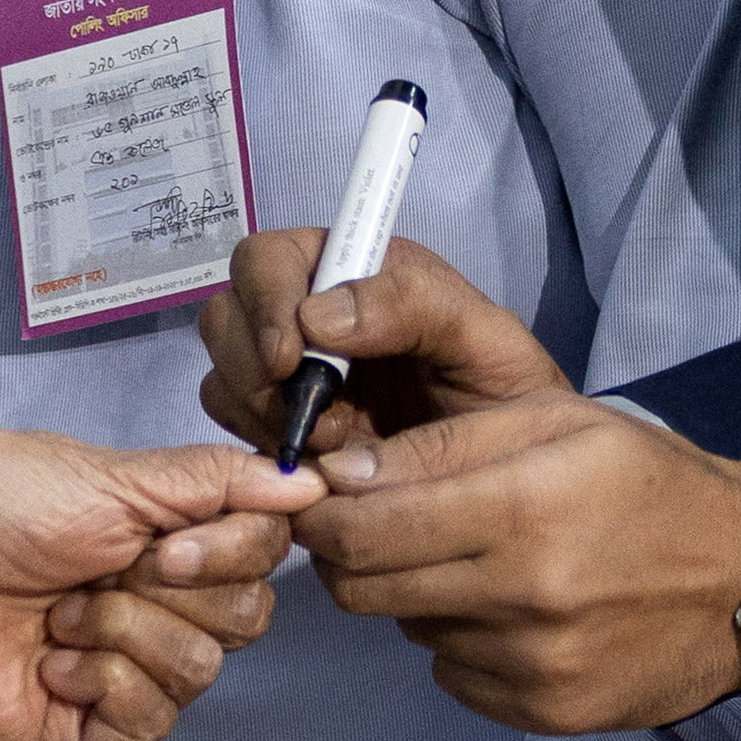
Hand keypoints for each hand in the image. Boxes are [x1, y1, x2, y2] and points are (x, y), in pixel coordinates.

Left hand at [0, 428, 314, 740]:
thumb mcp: (107, 474)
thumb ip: (211, 481)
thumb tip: (305, 483)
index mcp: (158, 536)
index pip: (260, 555)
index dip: (229, 551)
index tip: (166, 541)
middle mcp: (148, 603)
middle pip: (246, 617)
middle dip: (177, 591)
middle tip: (107, 570)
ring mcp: (116, 669)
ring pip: (202, 672)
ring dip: (127, 632)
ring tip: (57, 614)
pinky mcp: (80, 730)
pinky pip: (149, 725)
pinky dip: (105, 685)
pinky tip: (51, 664)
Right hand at [196, 231, 572, 459]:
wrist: (517, 481)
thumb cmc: (507, 396)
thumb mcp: (484, 338)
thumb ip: (414, 303)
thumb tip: (317, 316)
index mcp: (350, 272)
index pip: (265, 259)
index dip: (264, 303)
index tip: (291, 360)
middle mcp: (306, 318)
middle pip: (226, 319)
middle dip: (257, 372)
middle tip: (320, 418)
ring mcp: (289, 381)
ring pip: (223, 381)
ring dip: (265, 417)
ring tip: (337, 445)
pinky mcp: (283, 436)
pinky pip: (236, 437)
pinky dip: (267, 453)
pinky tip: (322, 470)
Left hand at [295, 389, 740, 736]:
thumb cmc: (649, 483)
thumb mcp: (556, 420)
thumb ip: (442, 444)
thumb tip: (339, 477)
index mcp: (523, 509)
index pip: (359, 530)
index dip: (320, 513)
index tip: (321, 497)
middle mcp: (523, 596)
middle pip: (361, 589)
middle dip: (351, 554)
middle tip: (382, 526)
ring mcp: (534, 665)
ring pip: (406, 628)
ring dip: (416, 594)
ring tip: (476, 560)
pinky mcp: (545, 712)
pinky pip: (452, 673)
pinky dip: (461, 640)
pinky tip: (512, 610)